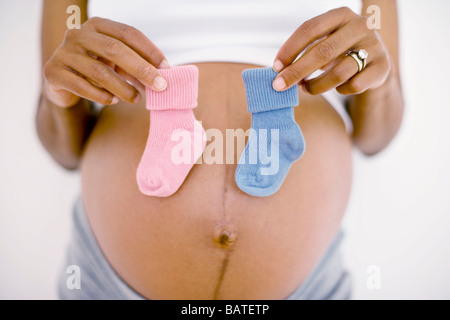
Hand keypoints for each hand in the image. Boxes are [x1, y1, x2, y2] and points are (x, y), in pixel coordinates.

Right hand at [43, 17, 169, 106]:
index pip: (128, 33)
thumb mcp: (118, 64)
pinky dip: (102, 96)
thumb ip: (138, 67)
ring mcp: (63, 52)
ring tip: (137, 99)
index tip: (167, 68)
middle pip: (115, 50)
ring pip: (99, 72)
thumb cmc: (98, 70)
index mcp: (97, 25)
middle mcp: (78, 34)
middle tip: (160, 86)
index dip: (149, 50)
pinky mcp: (53, 72)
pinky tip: (113, 101)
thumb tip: (163, 79)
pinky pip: (82, 87)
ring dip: (123, 88)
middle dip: (141, 69)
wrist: (63, 83)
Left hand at [272, 7, 390, 94]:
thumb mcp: (325, 41)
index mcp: (341, 15)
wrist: (376, 62)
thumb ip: (305, 51)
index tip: (275, 67)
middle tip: (279, 85)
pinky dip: (340, 90)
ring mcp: (374, 46)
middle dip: (297, 71)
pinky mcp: (382, 67)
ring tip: (305, 88)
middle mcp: (360, 26)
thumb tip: (279, 72)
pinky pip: (354, 85)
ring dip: (315, 85)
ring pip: (338, 73)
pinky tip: (337, 88)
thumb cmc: (341, 51)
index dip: (290, 48)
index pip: (310, 28)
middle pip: (323, 52)